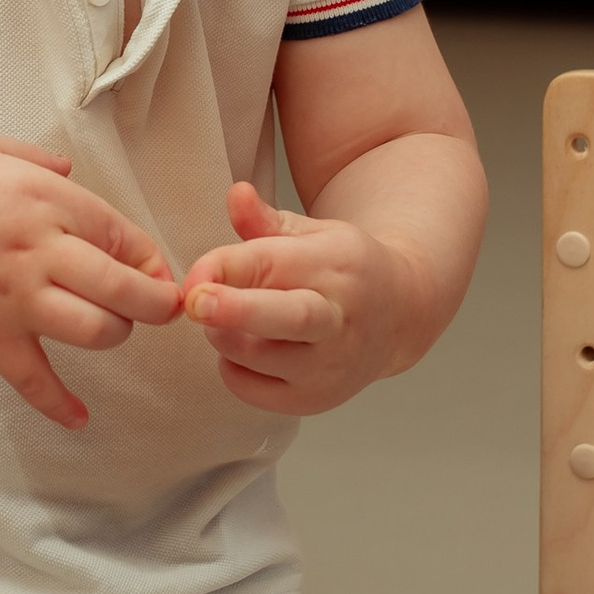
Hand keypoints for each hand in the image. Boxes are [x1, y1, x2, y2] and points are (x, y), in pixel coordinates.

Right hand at [0, 132, 182, 428]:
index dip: (149, 256)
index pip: (121, 233)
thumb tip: (71, 172)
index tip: (155, 269)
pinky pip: (34, 380)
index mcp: (42, 199)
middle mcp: (37, 250)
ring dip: (116, 335)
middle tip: (166, 309)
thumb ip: (33, 156)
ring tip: (111, 328)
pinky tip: (80, 418)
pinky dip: (59, 405)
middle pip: (123, 287)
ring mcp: (14, 298)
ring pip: (95, 330)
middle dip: (158, 304)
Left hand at [181, 178, 422, 414]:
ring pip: (262, 357)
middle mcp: (340, 318)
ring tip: (222, 320)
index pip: (274, 264)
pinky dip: (232, 369)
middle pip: (288, 318)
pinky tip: (243, 349)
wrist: (400, 315)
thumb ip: (264, 220)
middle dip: (236, 310)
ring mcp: (331, 365)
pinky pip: (254, 390)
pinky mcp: (316, 399)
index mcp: (335, 265)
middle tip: (196, 303)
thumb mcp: (312, 234)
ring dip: (223, 336)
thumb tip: (236, 194)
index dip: (226, 267)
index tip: (192, 276)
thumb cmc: (343, 269)